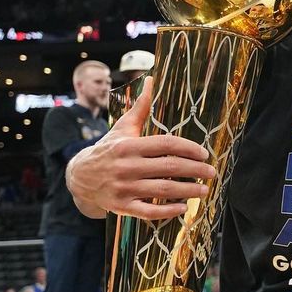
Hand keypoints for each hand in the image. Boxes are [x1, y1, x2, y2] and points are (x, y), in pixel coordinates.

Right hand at [66, 76, 215, 219]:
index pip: (165, 144)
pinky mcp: (121, 207)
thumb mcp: (123, 128)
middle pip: (169, 167)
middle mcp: (126, 167)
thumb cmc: (109, 149)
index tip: (204, 153)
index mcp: (129, 146)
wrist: (79, 176)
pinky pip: (148, 212)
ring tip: (205, 189)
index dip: (188, 148)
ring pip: (162, 190)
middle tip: (212, 172)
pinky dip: (167, 212)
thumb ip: (141, 108)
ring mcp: (123, 188)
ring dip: (188, 191)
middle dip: (195, 170)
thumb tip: (151, 80)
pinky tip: (183, 208)